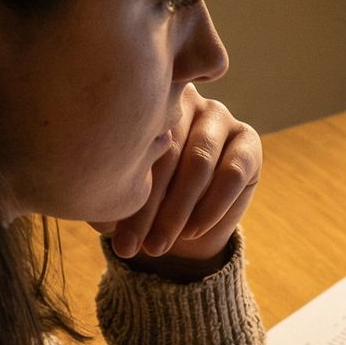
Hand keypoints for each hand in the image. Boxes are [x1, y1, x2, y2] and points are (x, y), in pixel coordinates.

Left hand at [92, 86, 260, 268]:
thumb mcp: (118, 197)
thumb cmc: (143, 200)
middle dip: (149, 203)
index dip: (123, 183)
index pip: (135, 139)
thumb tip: (96, 207)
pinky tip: (191, 232)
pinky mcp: (249, 142)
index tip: (107, 228)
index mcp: (144, 101)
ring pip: (199, 162)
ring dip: (176, 211)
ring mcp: (220, 116)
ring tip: (156, 246)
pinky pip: (231, 174)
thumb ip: (108, 193)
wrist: (184, 224)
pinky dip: (210, 208)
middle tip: (129, 244)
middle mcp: (184, 98)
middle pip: (168, 149)